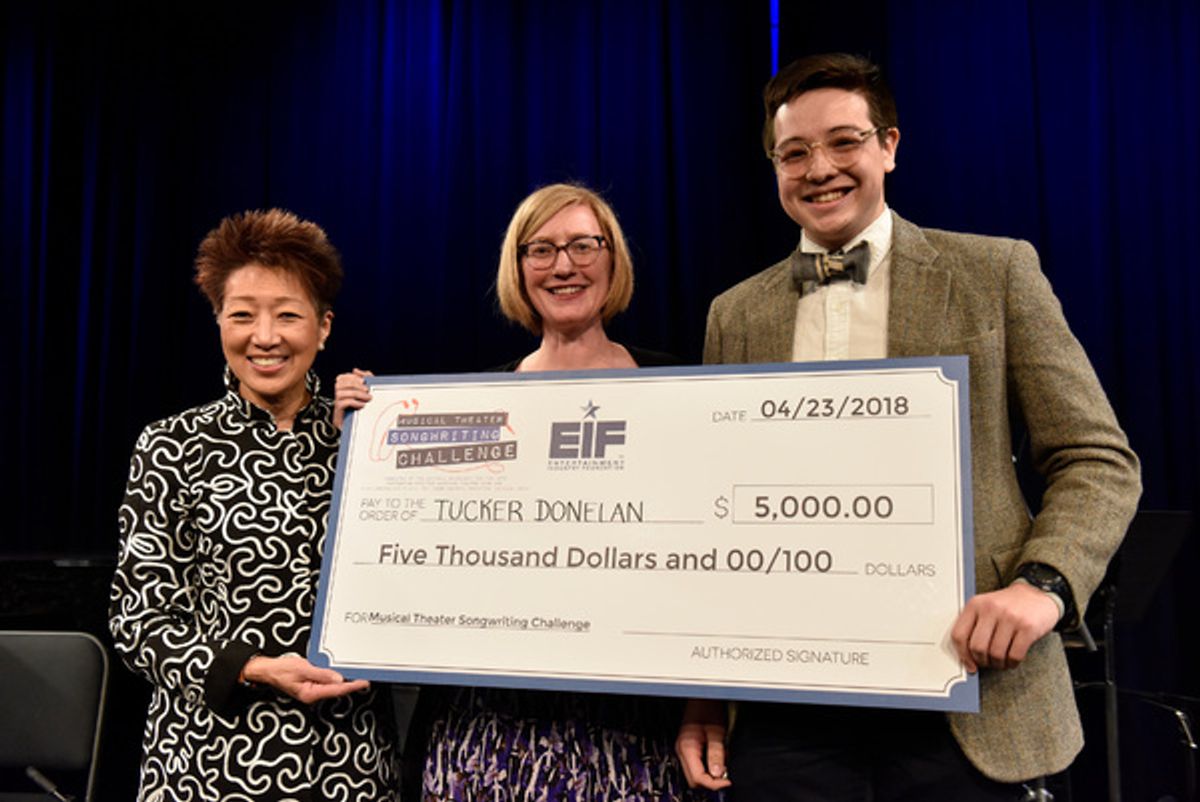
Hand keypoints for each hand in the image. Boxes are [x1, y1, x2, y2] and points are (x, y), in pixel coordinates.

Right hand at [241, 653, 368, 703]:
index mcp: (310, 693)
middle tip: (366, 676)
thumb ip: (321, 673)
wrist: (267, 670)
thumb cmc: (281, 670)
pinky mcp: (311, 685)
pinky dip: (334, 677)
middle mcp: (312, 694)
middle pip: (336, 689)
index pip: (337, 690)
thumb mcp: (302, 668)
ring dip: (343, 680)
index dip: (352, 686)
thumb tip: (338, 678)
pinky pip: (326, 682)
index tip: (364, 682)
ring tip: (357, 673)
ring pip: (332, 686)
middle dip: (351, 683)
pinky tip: (340, 672)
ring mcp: (312, 691)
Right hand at [333, 368, 373, 428]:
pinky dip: (353, 402)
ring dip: (356, 393)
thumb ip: (363, 380)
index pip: (341, 378)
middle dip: (355, 384)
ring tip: (367, 398)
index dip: (352, 377)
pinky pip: (341, 404)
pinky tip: (362, 405)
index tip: (364, 380)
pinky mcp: (337, 416)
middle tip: (367, 390)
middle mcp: (338, 398)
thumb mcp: (367, 394)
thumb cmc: (363, 414)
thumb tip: (356, 370)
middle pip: (339, 384)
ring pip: (340, 393)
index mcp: (344, 392)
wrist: (360, 436)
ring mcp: (336, 407)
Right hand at [675, 698, 731, 789]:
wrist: (702, 694)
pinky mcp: (690, 746)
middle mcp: (682, 749)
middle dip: (711, 781)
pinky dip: (709, 766)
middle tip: (727, 776)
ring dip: (711, 774)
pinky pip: (698, 764)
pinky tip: (719, 758)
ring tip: (724, 763)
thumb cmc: (708, 707)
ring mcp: (685, 748)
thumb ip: (716, 753)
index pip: (697, 778)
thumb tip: (718, 774)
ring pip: (696, 773)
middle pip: (694, 779)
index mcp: (686, 747)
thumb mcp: (716, 731)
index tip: (727, 781)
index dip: (714, 783)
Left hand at [950, 582, 1060, 671]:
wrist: (1037, 594)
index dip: (963, 655)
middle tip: (988, 663)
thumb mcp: (985, 607)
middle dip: (982, 661)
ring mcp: (1010, 617)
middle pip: (977, 647)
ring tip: (1001, 661)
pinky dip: (1012, 663)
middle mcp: (991, 609)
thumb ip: (973, 626)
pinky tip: (1012, 660)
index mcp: (975, 604)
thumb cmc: (1008, 605)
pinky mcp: (1028, 627)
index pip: (959, 635)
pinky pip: (1015, 656)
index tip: (969, 665)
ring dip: (998, 664)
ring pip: (996, 654)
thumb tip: (966, 657)